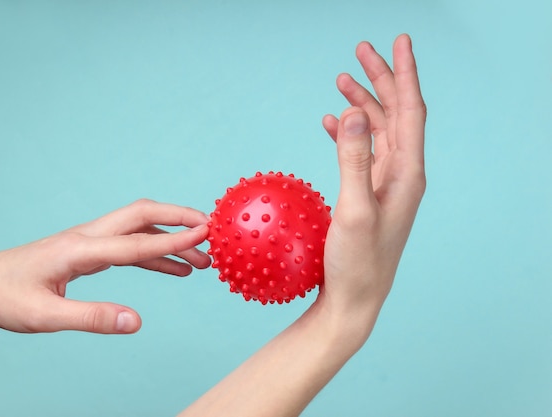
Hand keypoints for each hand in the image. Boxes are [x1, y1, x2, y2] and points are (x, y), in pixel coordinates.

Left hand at [0, 199, 209, 333]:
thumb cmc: (7, 297)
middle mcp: (88, 237)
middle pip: (142, 216)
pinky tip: (173, 270)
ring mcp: (88, 242)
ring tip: (202, 261)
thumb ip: (91, 318)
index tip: (207, 233)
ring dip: (171, 240)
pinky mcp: (88, 251)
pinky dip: (155, 255)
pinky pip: (129, 247)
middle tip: (212, 229)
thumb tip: (135, 322)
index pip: (136, 243)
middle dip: (179, 219)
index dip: (175, 239)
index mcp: (79, 250)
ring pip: (139, 230)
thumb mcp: (45, 316)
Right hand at [319, 34, 425, 333]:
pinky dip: (349, 133)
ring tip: (342, 79)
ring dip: (364, 103)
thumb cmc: (357, 264)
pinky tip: (333, 124)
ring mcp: (385, 185)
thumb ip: (354, 159)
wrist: (354, 300)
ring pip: (379, 131)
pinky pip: (363, 153)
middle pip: (396, 114)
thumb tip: (357, 112)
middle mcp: (402, 175)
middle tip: (361, 50)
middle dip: (381, 79)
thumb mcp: (354, 211)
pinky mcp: (368, 195)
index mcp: (407, 174)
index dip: (405, 74)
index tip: (398, 42)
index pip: (411, 111)